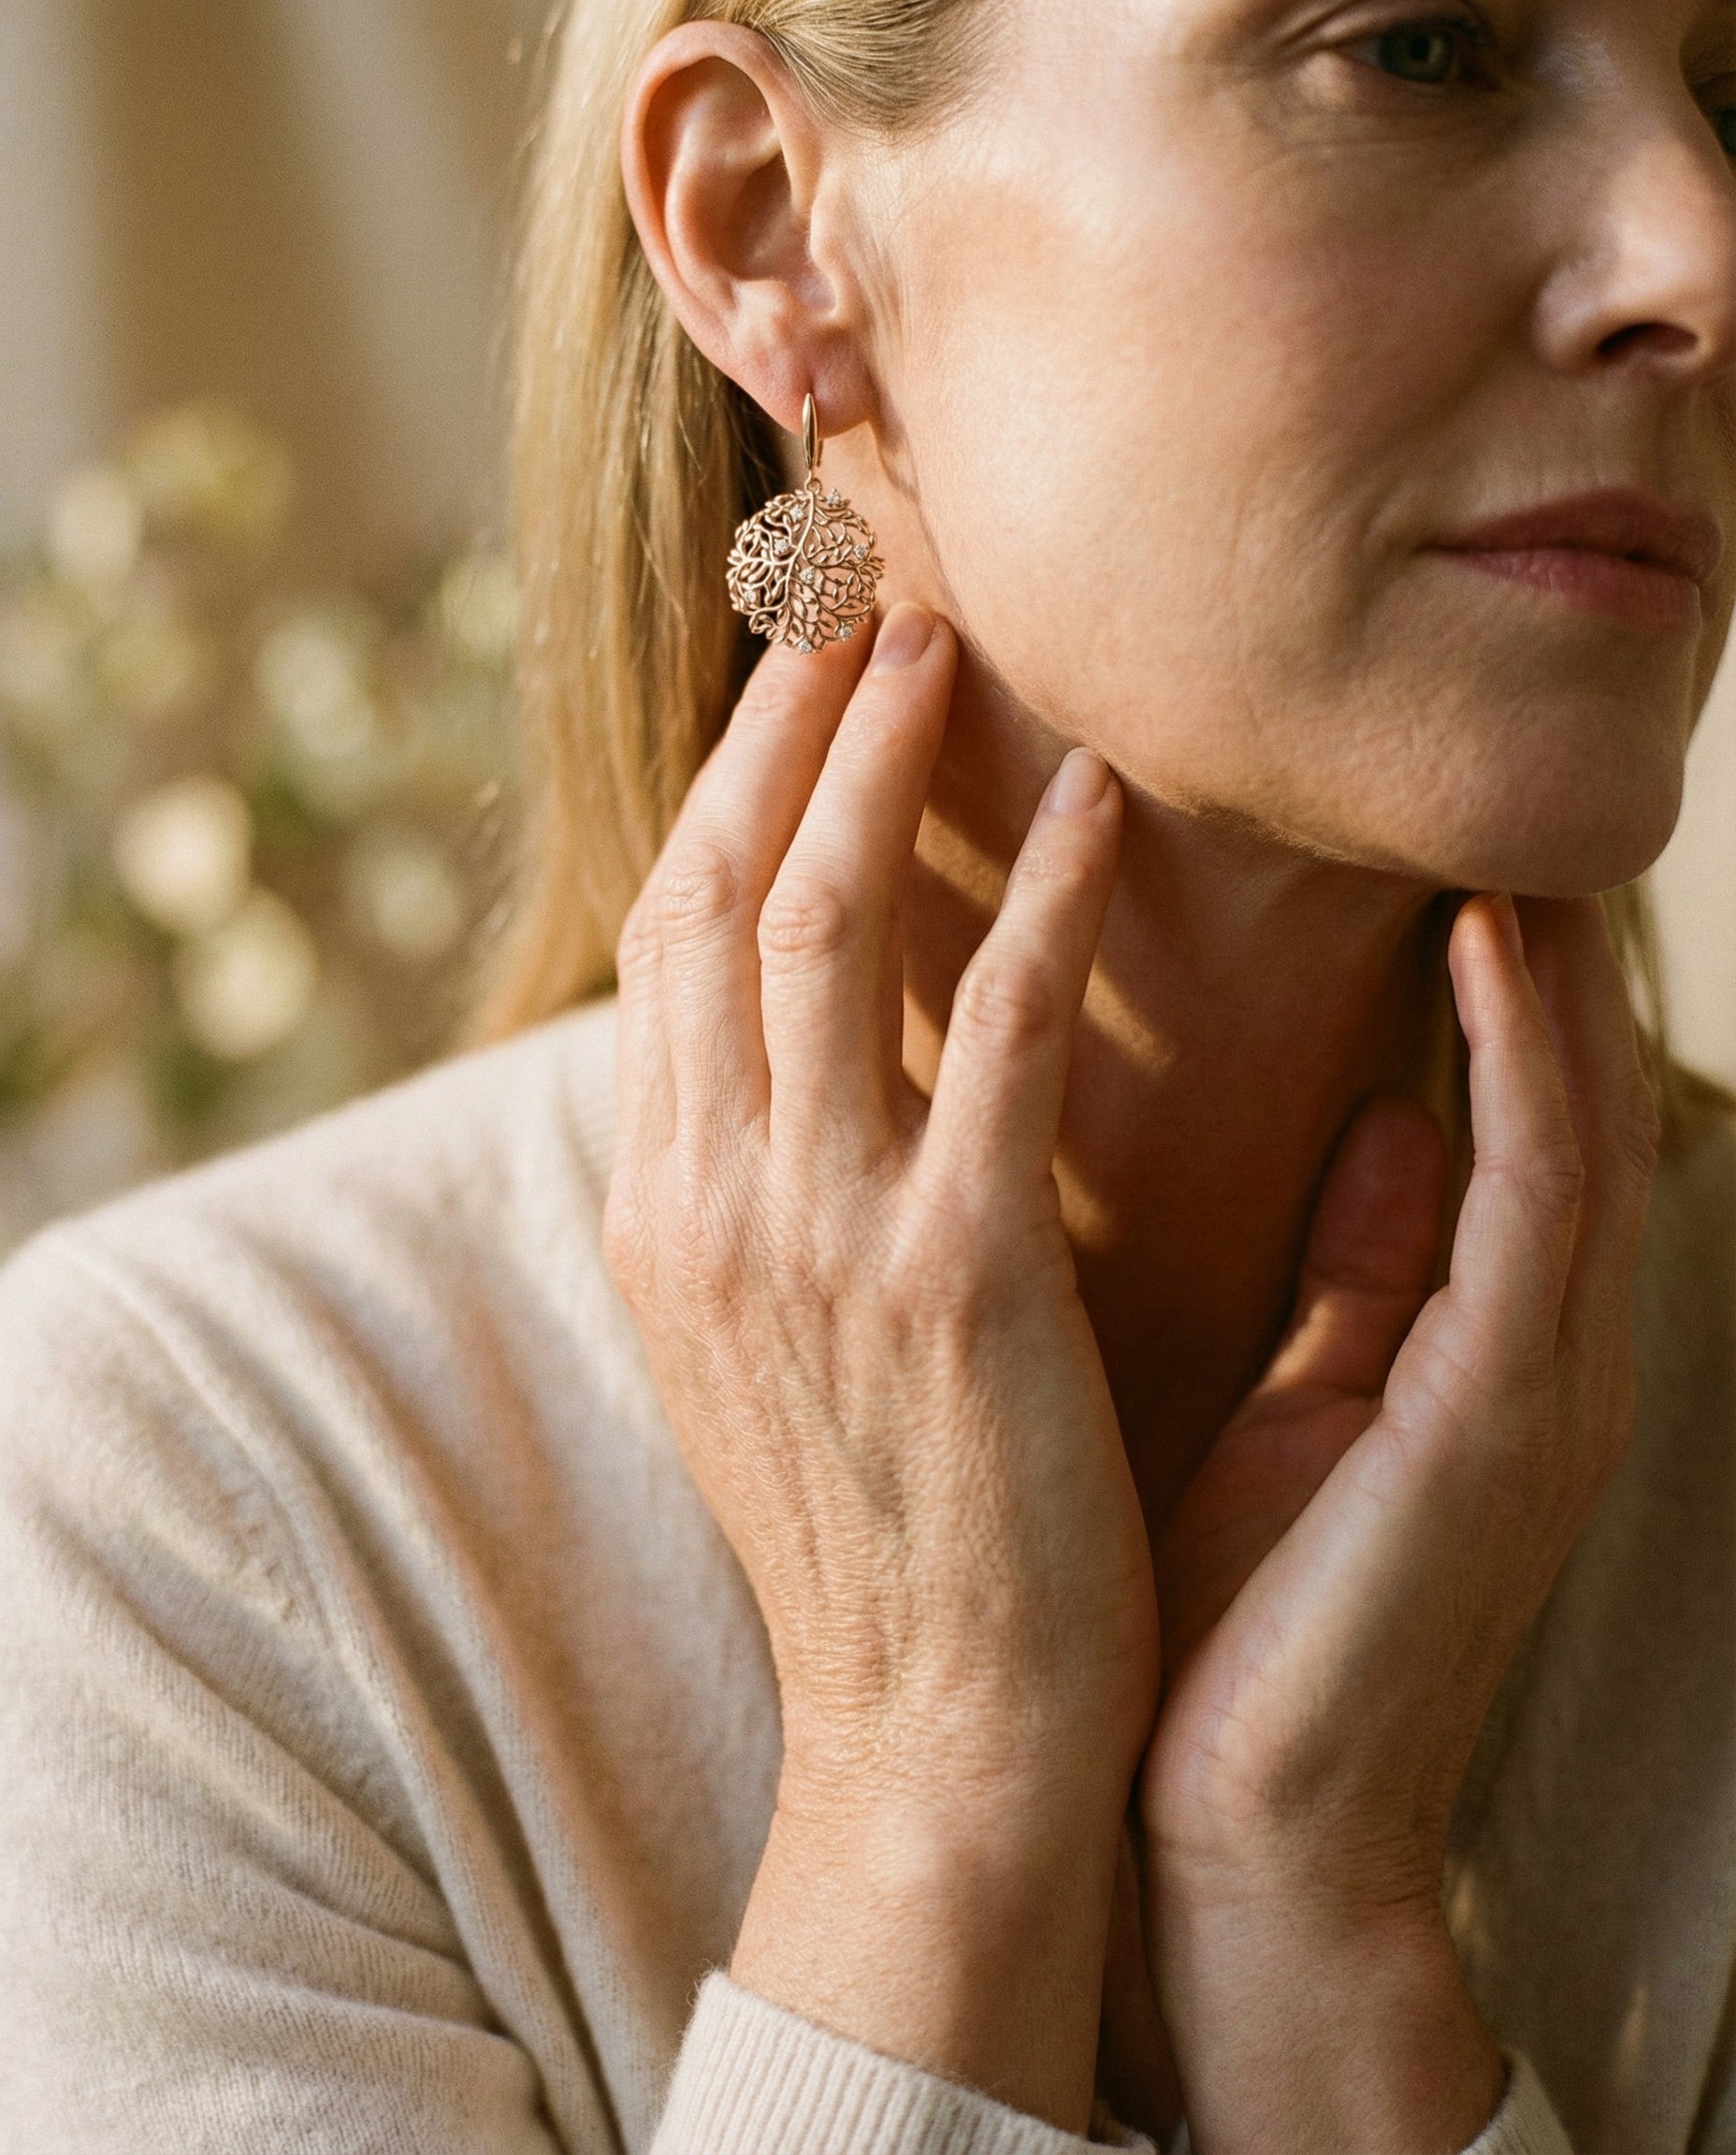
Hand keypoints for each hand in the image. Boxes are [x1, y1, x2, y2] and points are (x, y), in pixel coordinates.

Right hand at [603, 605, 1157, 2129]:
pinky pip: (999, 1031)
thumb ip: (753, 1186)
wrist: (933, 1733)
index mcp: (658, 1210)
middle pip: (719, 889)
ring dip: (885, 760)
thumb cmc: (876, 1533)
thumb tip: (783, 1045)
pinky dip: (1048, 901)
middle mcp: (706, 1198)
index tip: (784, 679)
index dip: (721, 784)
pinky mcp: (950, 1274)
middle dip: (777, 725)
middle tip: (852, 600)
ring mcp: (813, 1233)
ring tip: (949, 647)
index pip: (666, 938)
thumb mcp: (761, 1347)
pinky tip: (1101, 808)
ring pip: (824, 922)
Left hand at [1128, 893, 1658, 2152]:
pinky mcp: (1507, 1422)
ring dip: (1545, 949)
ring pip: (1565, 1107)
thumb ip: (1362, 1266)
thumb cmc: (1237, 1611)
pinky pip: (1534, 1201)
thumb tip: (1386, 1115)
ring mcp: (1537, 1380)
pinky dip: (1523, 1064)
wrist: (1232, 1830)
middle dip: (1525, 918)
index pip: (1487, 1092)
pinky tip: (1485, 943)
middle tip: (1469, 763)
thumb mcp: (1298, 1403)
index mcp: (1466, 1332)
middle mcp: (1530, 1339)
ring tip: (1497, 796)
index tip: (1399, 816)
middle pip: (1547, 1075)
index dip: (1473, 950)